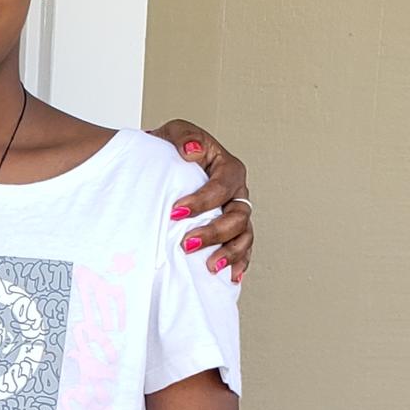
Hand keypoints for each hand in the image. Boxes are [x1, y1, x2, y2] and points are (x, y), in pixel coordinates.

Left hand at [150, 119, 253, 283]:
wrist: (165, 164)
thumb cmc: (173, 148)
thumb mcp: (176, 132)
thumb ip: (184, 137)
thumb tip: (192, 151)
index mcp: (229, 168)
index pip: (221, 187)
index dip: (201, 201)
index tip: (176, 212)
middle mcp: (238, 193)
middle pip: (238, 216)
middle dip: (214, 232)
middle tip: (187, 244)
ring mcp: (237, 213)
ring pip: (244, 236)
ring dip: (229, 253)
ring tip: (210, 266)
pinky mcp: (231, 230)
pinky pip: (242, 248)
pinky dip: (239, 262)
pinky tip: (231, 276)